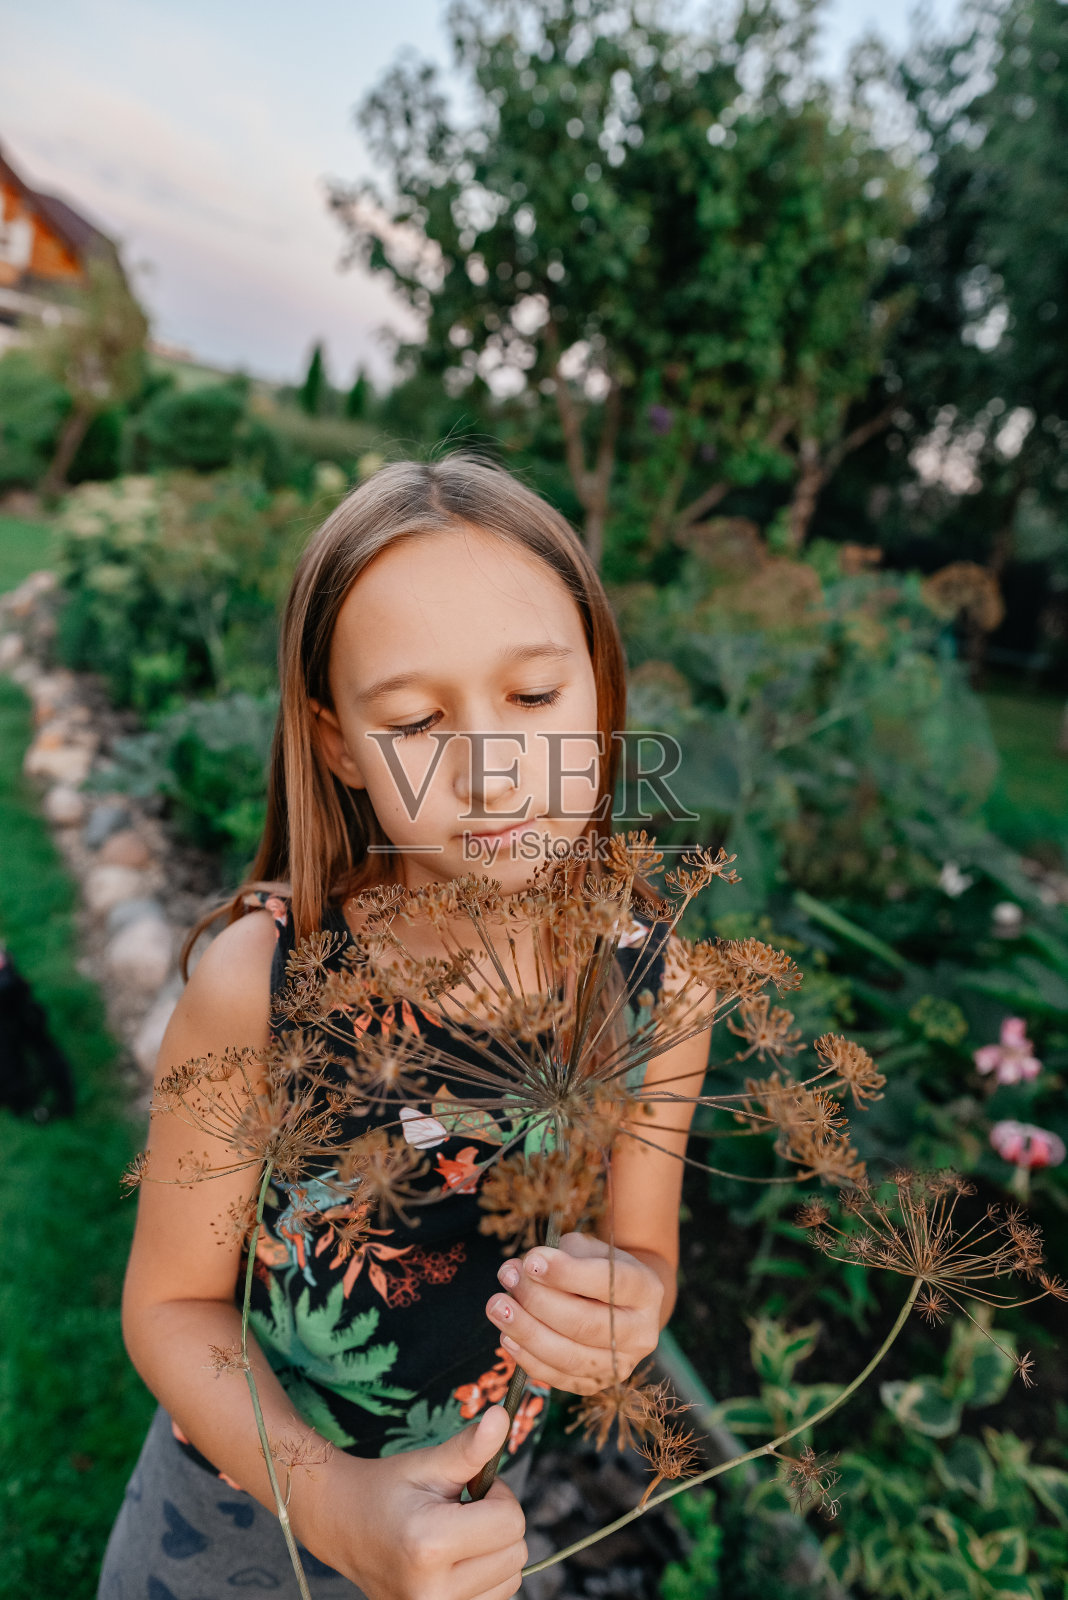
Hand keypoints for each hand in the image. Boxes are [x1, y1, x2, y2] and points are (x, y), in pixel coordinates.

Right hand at [290, 1405, 526, 1599]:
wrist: (341, 1524)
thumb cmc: (387, 1489)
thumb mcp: (429, 1463)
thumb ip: (471, 1447)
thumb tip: (502, 1415)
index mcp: (429, 1545)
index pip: (511, 1522)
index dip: (498, 1495)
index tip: (470, 1489)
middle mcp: (433, 1592)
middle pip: (516, 1554)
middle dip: (497, 1523)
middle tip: (460, 1510)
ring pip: (511, 1579)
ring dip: (493, 1551)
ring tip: (455, 1533)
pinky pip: (495, 1596)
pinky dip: (485, 1574)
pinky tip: (455, 1557)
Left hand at [485, 1231, 664, 1394]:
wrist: (621, 1303)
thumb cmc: (597, 1267)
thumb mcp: (589, 1249)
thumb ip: (561, 1256)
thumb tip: (521, 1269)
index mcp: (645, 1289)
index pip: (607, 1282)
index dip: (566, 1273)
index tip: (530, 1261)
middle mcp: (641, 1333)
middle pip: (585, 1324)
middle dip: (539, 1302)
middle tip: (508, 1279)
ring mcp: (621, 1364)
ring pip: (570, 1357)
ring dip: (527, 1332)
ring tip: (498, 1307)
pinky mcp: (598, 1385)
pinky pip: (559, 1378)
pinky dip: (529, 1359)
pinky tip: (507, 1337)